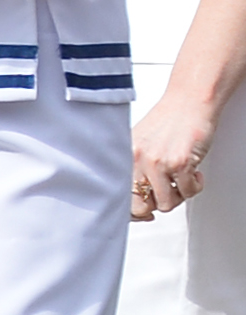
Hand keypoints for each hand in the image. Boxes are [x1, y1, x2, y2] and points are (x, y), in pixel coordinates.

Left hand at [137, 84, 219, 217]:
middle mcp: (137, 160)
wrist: (189, 101)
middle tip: (169, 195)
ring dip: (179, 196)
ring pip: (165, 203)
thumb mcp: (139, 143)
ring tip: (183, 180)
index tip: (144, 213)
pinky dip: (195, 187)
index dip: (132, 211)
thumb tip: (136, 199)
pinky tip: (195, 173)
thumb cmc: (168, 121)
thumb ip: (135, 167)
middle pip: (139, 206)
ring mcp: (158, 162)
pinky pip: (187, 192)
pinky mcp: (180, 162)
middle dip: (155, 205)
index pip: (118, 196)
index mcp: (124, 157)